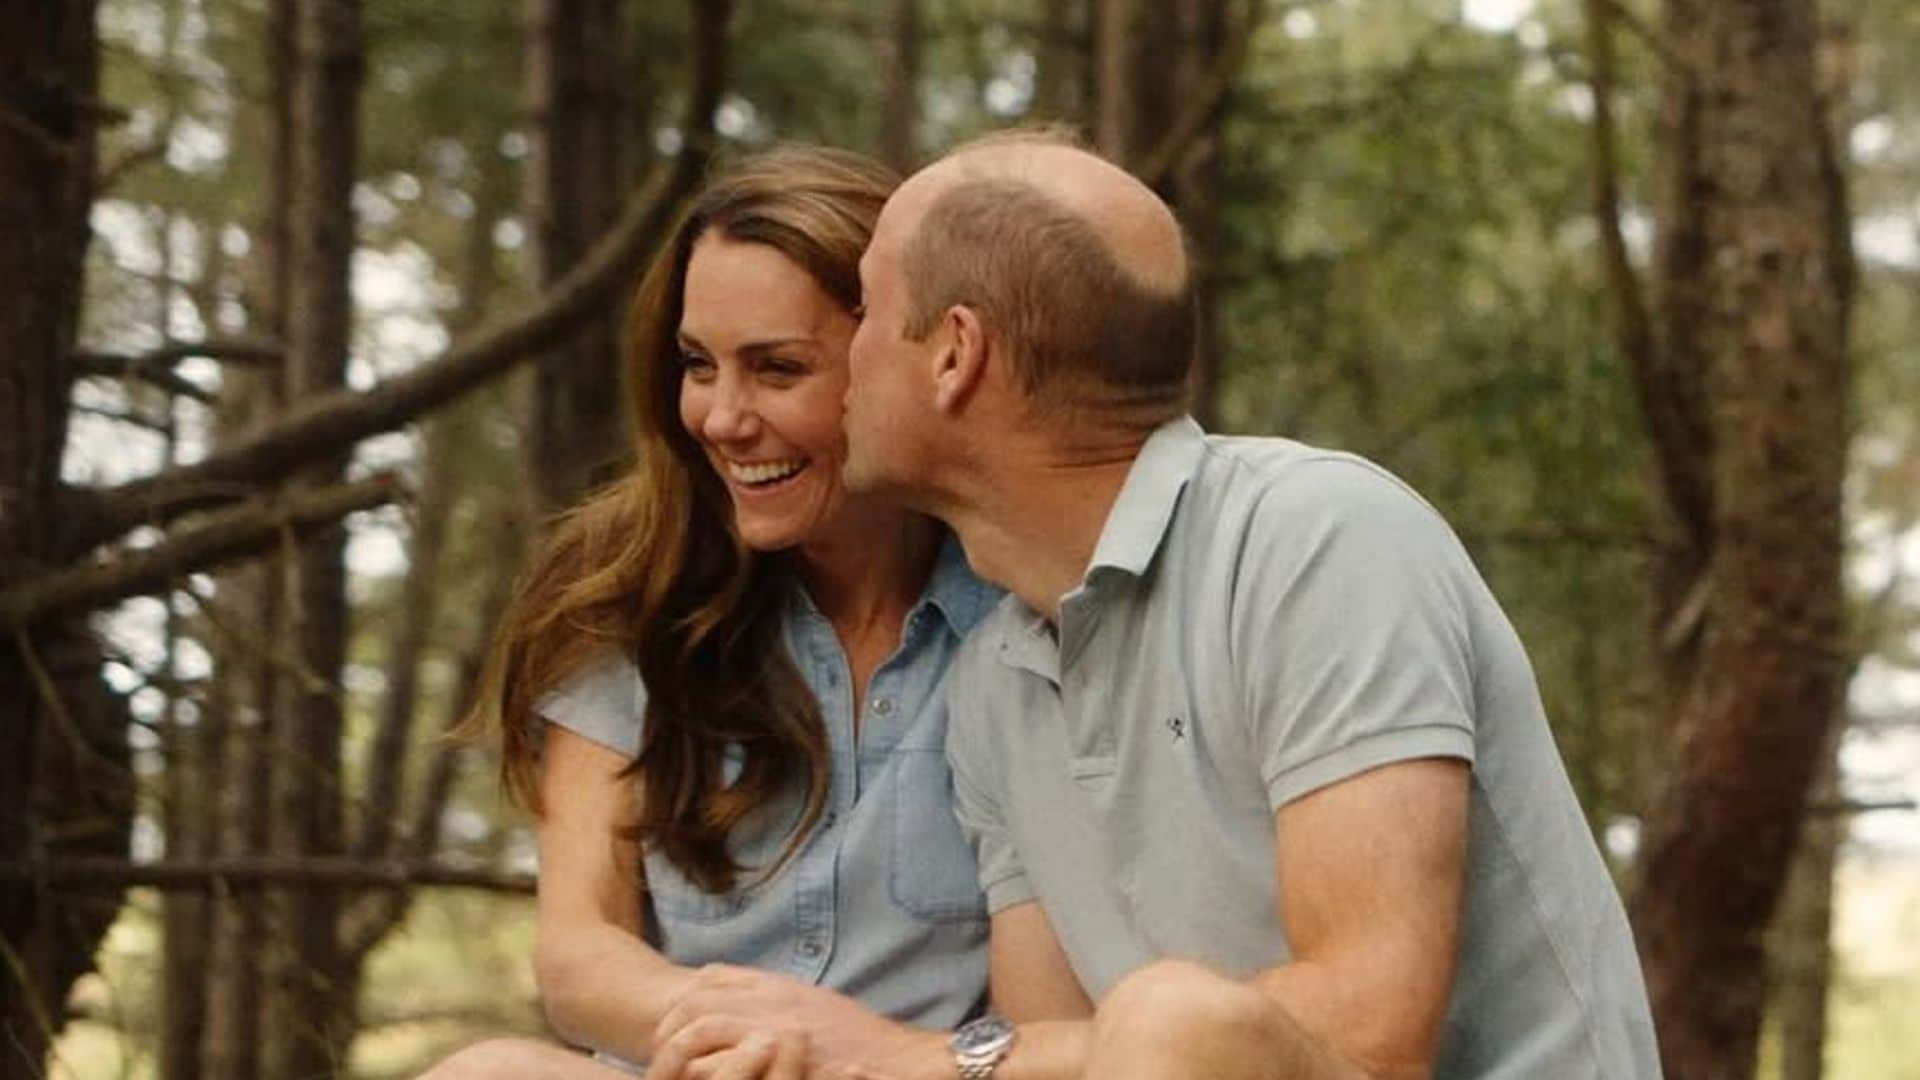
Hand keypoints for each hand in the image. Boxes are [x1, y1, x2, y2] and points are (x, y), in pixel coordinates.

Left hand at [651, 964, 932, 1075]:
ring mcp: (771, 1028)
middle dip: (672, 1023)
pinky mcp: (775, 1058)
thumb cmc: (863, 1043)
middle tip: (660, 1051)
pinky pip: (720, 1063)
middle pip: (698, 998)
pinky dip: (703, 1071)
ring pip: (700, 1026)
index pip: (713, 979)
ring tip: (668, 1069)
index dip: (687, 1000)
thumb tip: (751, 1011)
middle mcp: (771, 1000)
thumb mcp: (819, 1008)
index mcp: (779, 987)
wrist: (897, 1062)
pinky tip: (698, 1078)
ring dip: (677, 1048)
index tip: (675, 1024)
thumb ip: (783, 1003)